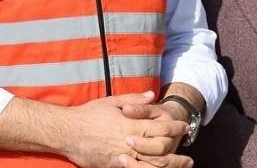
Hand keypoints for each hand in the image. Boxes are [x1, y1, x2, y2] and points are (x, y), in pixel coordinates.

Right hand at [59, 91, 189, 167]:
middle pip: (161, 151)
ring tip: (180, 167)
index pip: (161, 128)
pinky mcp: (115, 167)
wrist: (67, 132)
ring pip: (152, 166)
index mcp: (131, 125)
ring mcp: (123, 157)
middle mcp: (130, 143)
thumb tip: (152, 96)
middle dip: (177, 155)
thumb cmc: (88, 115)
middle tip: (188, 157)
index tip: (184, 127)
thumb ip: (134, 100)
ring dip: (169, 167)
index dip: (175, 128)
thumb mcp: (111, 102)